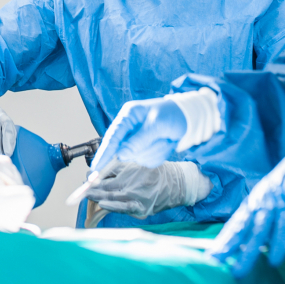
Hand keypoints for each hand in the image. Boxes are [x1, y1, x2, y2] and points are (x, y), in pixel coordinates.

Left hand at [83, 159, 211, 217]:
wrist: (177, 184)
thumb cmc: (156, 172)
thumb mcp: (137, 163)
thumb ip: (119, 167)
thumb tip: (99, 171)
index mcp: (130, 171)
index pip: (106, 176)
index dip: (93, 179)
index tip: (85, 179)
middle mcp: (132, 184)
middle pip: (106, 188)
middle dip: (92, 190)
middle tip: (81, 191)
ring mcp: (137, 197)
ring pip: (112, 198)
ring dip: (98, 198)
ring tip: (88, 197)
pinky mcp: (142, 209)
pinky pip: (124, 209)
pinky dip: (112, 207)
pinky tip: (103, 205)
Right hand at [91, 87, 220, 177]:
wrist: (188, 119)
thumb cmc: (172, 114)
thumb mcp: (157, 124)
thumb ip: (139, 140)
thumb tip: (121, 155)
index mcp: (128, 115)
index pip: (112, 136)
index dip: (104, 153)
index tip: (96, 168)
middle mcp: (129, 128)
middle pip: (125, 150)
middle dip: (143, 149)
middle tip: (158, 140)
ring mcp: (137, 140)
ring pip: (138, 157)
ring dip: (155, 151)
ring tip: (166, 138)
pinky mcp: (145, 149)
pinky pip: (148, 160)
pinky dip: (159, 153)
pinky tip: (166, 142)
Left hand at [208, 147, 284, 275]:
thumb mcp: (279, 194)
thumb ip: (272, 211)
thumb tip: (268, 234)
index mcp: (257, 198)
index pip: (237, 221)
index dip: (225, 238)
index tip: (213, 254)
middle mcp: (261, 200)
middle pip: (241, 227)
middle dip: (227, 246)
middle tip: (214, 263)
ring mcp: (275, 202)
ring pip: (257, 230)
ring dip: (247, 251)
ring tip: (238, 270)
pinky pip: (283, 227)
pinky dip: (278, 244)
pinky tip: (273, 260)